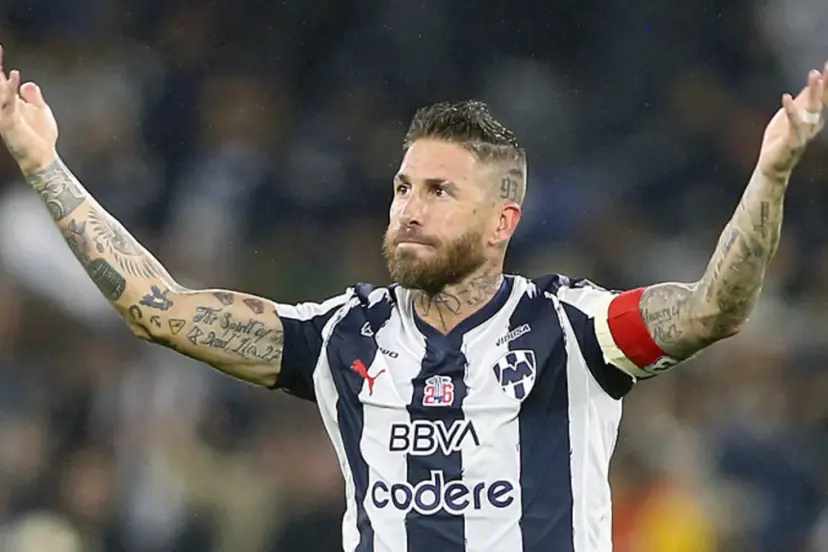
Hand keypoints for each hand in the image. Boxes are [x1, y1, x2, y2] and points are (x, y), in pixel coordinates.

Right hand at [0, 45, 58, 174]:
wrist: (42, 157)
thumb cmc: (41, 136)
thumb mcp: (40, 111)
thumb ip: (33, 96)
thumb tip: (26, 82)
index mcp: (10, 101)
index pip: (0, 79)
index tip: (0, 47)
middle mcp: (3, 105)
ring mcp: (4, 113)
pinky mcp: (9, 122)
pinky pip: (7, 102)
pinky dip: (10, 88)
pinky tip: (14, 76)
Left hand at [757, 63, 827, 179]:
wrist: (772, 166)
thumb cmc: (780, 140)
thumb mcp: (788, 117)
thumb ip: (799, 102)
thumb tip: (811, 85)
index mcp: (812, 118)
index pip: (823, 97)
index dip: (827, 82)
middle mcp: (812, 124)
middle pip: (822, 101)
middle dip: (825, 84)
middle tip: (827, 66)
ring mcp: (804, 133)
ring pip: (812, 110)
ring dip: (814, 92)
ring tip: (814, 75)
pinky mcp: (792, 141)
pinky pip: (793, 123)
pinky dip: (791, 110)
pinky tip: (786, 96)